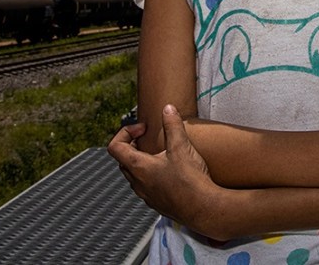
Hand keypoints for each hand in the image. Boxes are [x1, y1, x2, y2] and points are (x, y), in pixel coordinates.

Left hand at [108, 104, 215, 230]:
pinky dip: (152, 173)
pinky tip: (172, 170)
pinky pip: (147, 185)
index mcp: (138, 167)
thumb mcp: (181, 147)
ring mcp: (147, 195)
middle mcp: (138, 183)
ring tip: (162, 152)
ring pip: (135, 174)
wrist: (203, 209)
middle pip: (123, 160)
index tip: (144, 129)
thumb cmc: (190, 180)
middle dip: (134, 144)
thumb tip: (168, 109)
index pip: (115, 147)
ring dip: (143, 160)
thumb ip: (172, 125)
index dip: (125, 132)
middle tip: (150, 137)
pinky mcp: (158, 203)